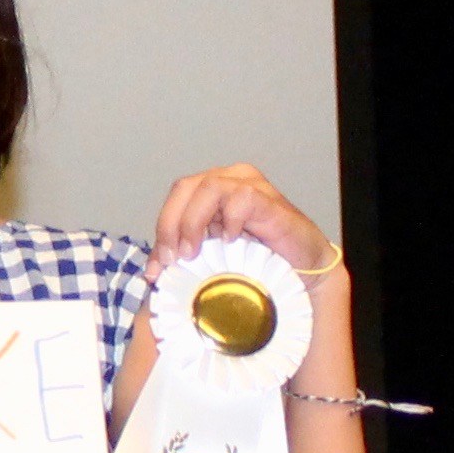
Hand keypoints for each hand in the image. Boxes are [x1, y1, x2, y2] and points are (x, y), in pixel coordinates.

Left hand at [150, 164, 336, 277]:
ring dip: (193, 222)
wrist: (302, 268)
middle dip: (171, 225)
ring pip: (208, 187)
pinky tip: (230, 241)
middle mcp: (229, 179)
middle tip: (173, 258)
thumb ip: (182, 256)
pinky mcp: (268, 199)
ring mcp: (250, 184)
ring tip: (194, 252)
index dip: (162, 229)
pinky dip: (229, 220)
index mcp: (210, 188)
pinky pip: (241, 198)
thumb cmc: (258, 259)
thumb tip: (152, 273)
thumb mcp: (210, 256)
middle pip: (184, 188)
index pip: (175, 198)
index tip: (158, 268)